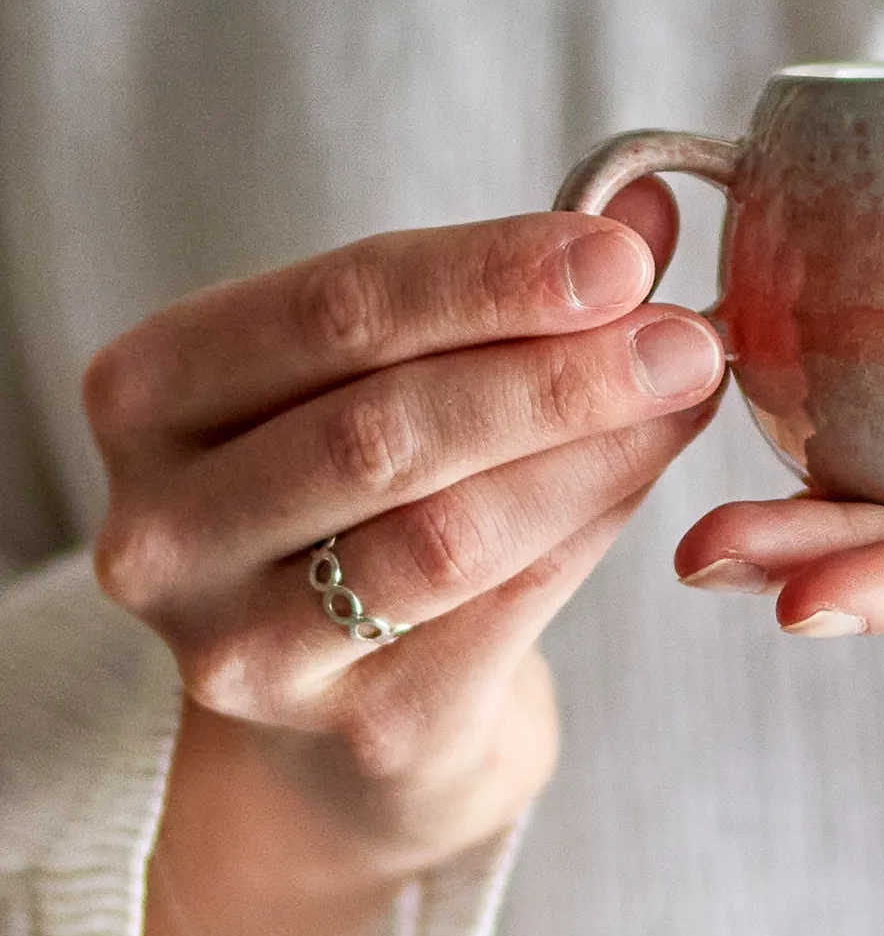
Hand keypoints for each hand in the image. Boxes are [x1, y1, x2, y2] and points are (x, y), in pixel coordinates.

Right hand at [86, 186, 724, 935]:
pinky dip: (589, 528)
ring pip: (444, 533)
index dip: (486, 278)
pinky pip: (504, 611)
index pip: (328, 312)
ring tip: (686, 394)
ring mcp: (247, 649)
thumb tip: (649, 205)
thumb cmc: (362, 504)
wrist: (353, 718)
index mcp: (145, 396)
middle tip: (683, 336)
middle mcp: (163, 531)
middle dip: (553, 372)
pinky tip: (647, 474)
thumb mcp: (393, 376)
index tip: (621, 256)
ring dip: (586, 453)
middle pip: (382, 429)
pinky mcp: (361, 730)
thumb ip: (502, 294)